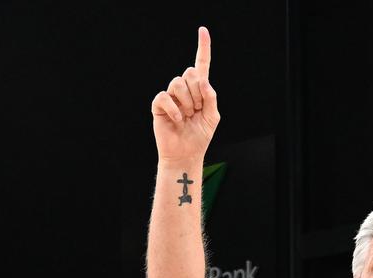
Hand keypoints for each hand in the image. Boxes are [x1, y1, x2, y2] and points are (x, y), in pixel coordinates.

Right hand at [151, 27, 220, 163]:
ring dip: (187, 102)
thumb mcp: (213, 117)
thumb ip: (211, 97)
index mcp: (199, 90)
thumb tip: (202, 80)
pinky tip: (178, 120)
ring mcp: (171, 96)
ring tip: (187, 116)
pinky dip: (174, 110)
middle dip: (198, 92)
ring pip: (178, 83)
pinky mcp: (159, 105)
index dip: (203, 48)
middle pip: (189, 72)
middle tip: (197, 110)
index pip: (201, 65)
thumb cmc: (200, 135)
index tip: (203, 30)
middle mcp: (184, 89)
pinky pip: (165, 96)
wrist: (186, 153)